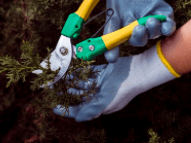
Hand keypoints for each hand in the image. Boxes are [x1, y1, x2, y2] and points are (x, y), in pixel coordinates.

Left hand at [53, 44, 176, 121]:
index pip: (80, 110)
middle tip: (53, 89)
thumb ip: (91, 110)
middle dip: (66, 93)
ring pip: (81, 84)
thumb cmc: (123, 90)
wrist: (137, 71)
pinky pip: (86, 73)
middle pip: (78, 96)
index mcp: (99, 105)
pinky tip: (69, 70)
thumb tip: (77, 119)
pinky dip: (78, 72)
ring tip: (58, 79)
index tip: (54, 107)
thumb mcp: (106, 102)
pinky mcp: (101, 72)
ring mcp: (100, 83)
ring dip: (70, 82)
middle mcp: (98, 95)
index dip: (67, 109)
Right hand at [79, 0, 175, 62]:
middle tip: (136, 30)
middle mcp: (131, 19)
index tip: (111, 58)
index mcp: (116, 14)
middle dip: (135, 39)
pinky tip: (164, 22)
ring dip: (150, 32)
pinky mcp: (162, 10)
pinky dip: (167, 27)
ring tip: (149, 21)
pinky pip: (167, 25)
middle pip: (132, 38)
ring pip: (150, 34)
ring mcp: (147, 16)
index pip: (111, 35)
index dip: (110, 48)